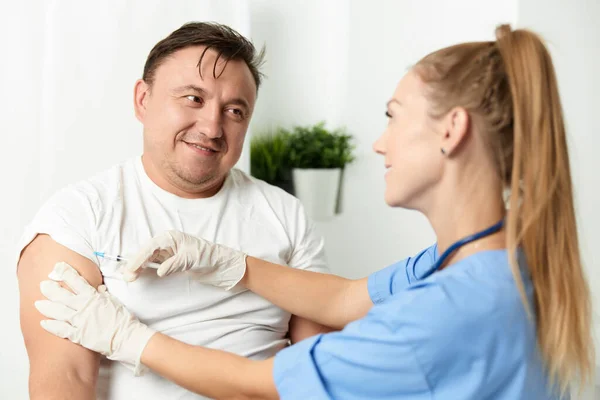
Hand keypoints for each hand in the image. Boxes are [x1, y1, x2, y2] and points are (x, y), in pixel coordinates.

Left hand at [35, 262, 155, 375]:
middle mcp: (84, 307)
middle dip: (52, 289)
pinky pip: (62, 330)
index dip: (66, 273)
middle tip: (42, 284)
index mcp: (94, 297)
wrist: (126, 337)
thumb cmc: (122, 319)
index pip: (77, 282)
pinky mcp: (78, 335)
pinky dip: (52, 326)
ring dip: (48, 307)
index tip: (58, 267)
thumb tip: (98, 288)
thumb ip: (103, 295)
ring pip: (59, 312)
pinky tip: (43, 323)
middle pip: (63, 296)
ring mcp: (80, 321)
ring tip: (37, 303)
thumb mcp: (114, 302)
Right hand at [122, 230, 246, 289]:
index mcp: (172, 237)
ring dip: (140, 267)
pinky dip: (147, 269)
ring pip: (149, 258)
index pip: (151, 247)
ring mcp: (170, 252)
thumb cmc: (208, 256)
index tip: (131, 269)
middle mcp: (168, 243)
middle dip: (136, 263)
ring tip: (131, 277)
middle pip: (147, 252)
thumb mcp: (191, 259)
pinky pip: (155, 264)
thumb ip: (174, 264)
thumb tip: (160, 271)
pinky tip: (140, 274)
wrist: (222, 264)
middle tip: (128, 276)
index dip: (139, 258)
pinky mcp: (172, 261)